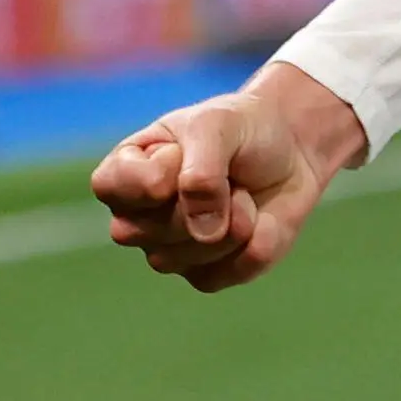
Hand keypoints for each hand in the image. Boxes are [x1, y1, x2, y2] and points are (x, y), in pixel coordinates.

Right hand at [89, 63, 365, 293]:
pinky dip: (257, 241)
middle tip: (225, 171)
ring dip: (236, 217)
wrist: (290, 152)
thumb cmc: (242, 129)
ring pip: (195, 252)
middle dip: (206, 196)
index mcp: (125, 170)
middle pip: (152, 229)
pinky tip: (260, 218)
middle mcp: (138, 217)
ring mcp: (170, 251)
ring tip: (242, 190)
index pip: (110, 187)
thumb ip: (202, 172)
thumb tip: (203, 231)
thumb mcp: (218, 125)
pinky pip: (229, 272)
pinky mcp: (207, 275)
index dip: (156, 174)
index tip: (183, 150)